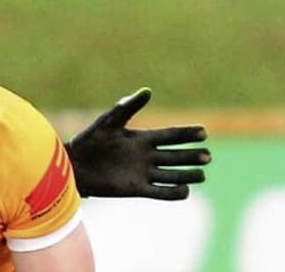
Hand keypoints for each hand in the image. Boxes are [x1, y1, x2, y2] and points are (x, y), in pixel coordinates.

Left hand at [66, 88, 208, 199]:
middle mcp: (146, 156)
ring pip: (172, 174)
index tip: (204, 132)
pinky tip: (185, 190)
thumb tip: (148, 91)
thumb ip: (128, 107)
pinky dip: (173, 192)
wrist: (76, 166)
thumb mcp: (110, 121)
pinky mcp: (137, 189)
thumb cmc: (90, 140)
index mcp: (142, 138)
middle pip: (176, 156)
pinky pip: (160, 192)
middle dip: (192, 155)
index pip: (170, 136)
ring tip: (202, 174)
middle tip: (208, 156)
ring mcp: (143, 173)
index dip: (187, 134)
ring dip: (188, 174)